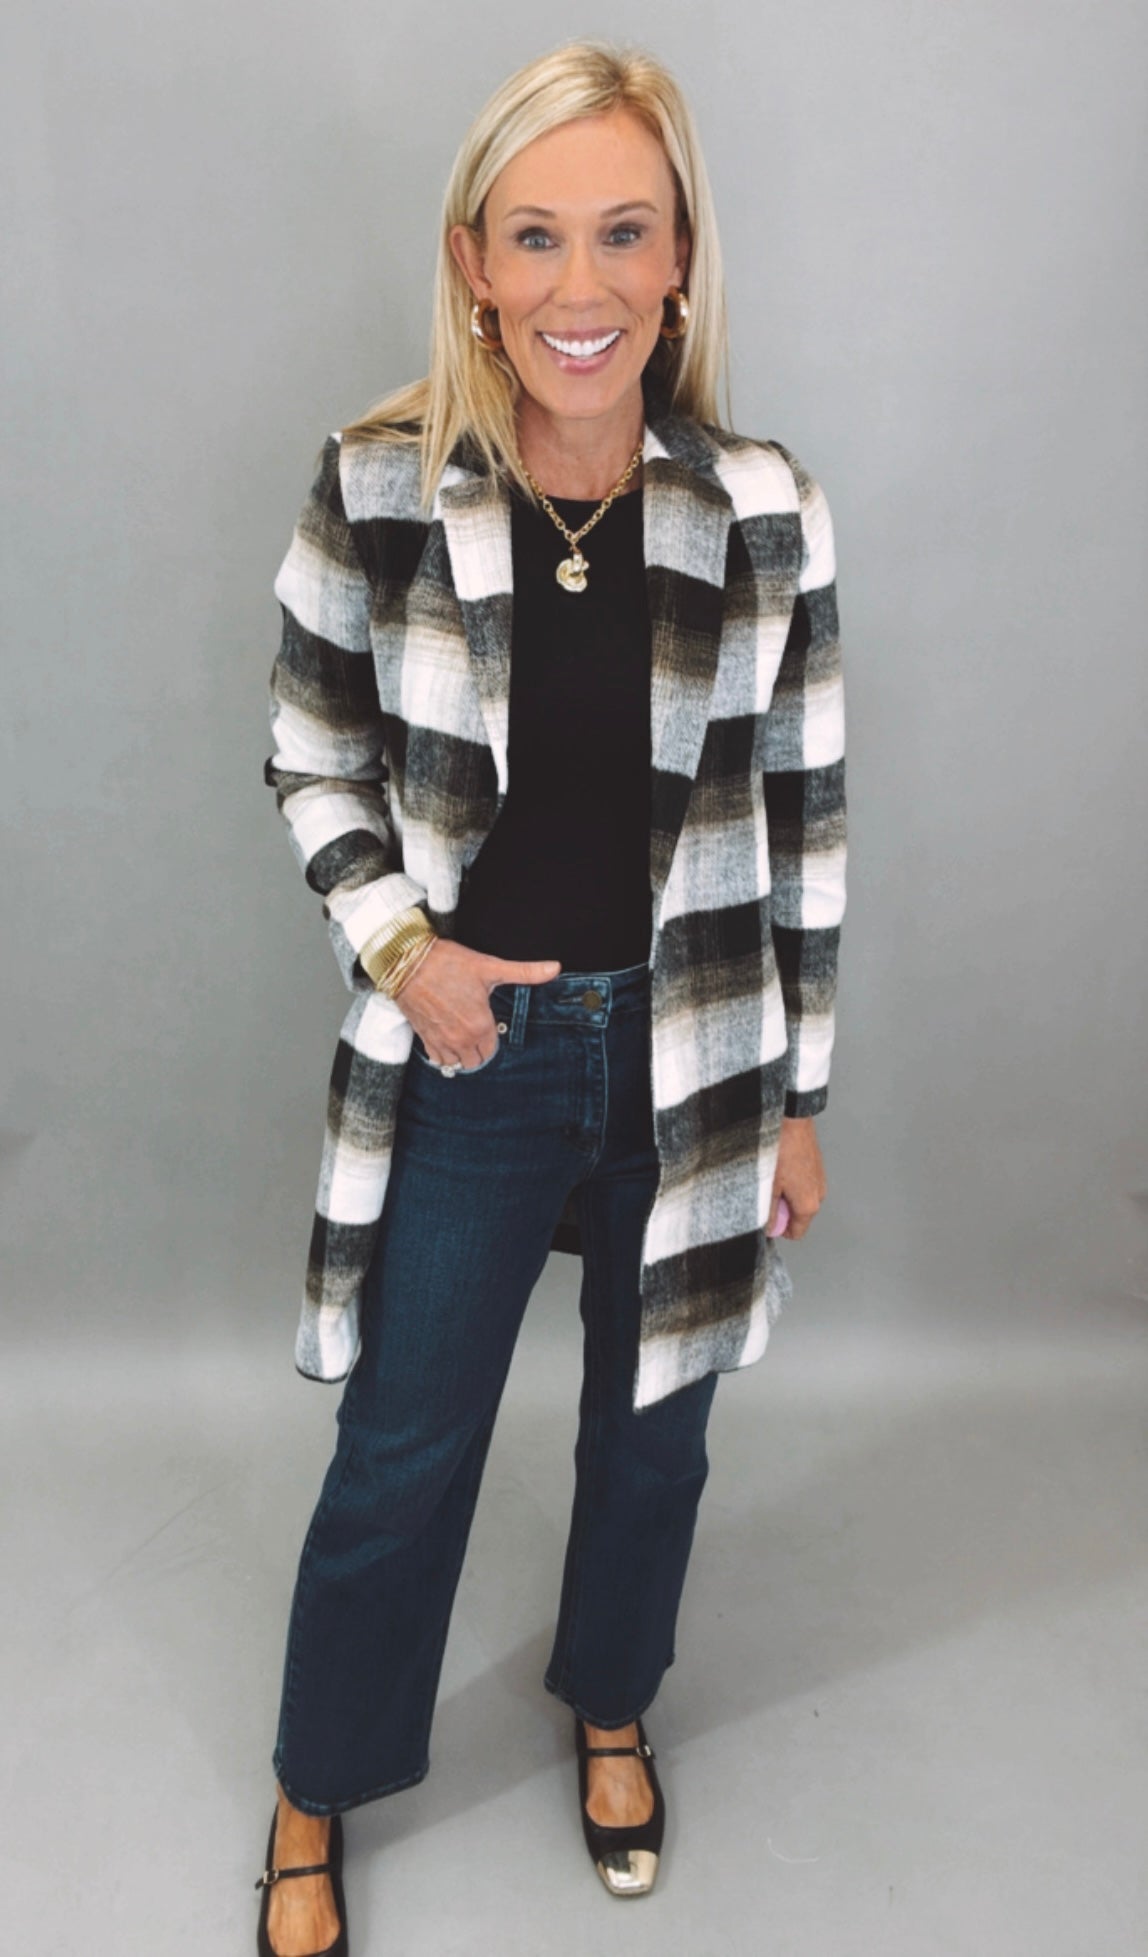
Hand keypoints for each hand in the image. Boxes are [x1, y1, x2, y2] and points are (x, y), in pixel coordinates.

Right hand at [393, 938, 560, 1069]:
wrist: (407, 961)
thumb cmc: (448, 963)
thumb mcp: (490, 967)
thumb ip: (525, 972)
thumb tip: (555, 968)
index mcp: (479, 1025)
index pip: (491, 1050)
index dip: (491, 1038)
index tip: (486, 1023)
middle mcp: (460, 1039)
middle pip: (475, 1061)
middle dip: (478, 1049)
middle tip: (475, 1030)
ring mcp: (440, 1041)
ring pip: (456, 1064)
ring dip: (460, 1054)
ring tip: (460, 1035)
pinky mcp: (423, 1037)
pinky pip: (437, 1060)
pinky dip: (443, 1055)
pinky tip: (445, 1038)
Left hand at [767, 1116, 826, 1239]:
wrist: (791, 1118)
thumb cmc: (780, 1149)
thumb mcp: (767, 1186)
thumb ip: (768, 1212)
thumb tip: (769, 1228)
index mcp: (809, 1205)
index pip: (796, 1233)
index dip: (778, 1229)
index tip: (765, 1217)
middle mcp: (819, 1194)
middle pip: (797, 1215)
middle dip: (780, 1209)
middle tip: (765, 1191)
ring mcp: (819, 1179)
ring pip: (798, 1197)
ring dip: (784, 1192)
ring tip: (771, 1175)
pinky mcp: (815, 1166)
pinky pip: (801, 1182)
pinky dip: (789, 1179)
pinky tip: (778, 1165)